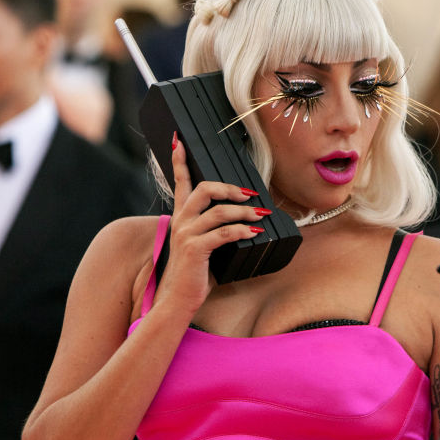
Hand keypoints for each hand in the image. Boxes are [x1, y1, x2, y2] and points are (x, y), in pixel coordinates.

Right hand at [157, 137, 265, 314]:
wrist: (177, 300)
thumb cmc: (193, 274)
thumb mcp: (201, 246)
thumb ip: (213, 230)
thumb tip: (242, 221)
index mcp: (181, 217)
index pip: (179, 182)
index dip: (179, 159)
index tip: (179, 139)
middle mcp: (181, 222)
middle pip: (204, 189)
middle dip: (230, 188)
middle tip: (250, 195)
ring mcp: (186, 234)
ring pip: (219, 211)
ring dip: (244, 211)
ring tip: (261, 215)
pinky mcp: (195, 249)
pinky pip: (223, 233)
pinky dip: (242, 230)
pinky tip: (254, 231)